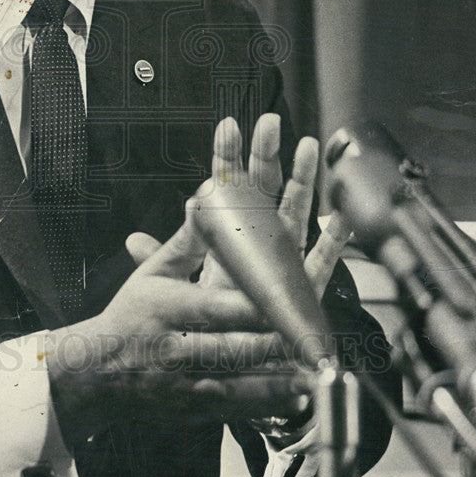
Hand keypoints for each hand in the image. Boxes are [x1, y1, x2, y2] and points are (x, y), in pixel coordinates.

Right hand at [45, 161, 309, 444]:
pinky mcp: (191, 410)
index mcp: (164, 309)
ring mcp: (182, 384)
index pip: (209, 308)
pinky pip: (231, 410)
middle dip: (266, 348)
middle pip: (225, 350)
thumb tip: (204, 201)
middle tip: (306, 342)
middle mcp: (173, 349)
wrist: (96, 372)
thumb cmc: (131, 315)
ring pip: (233, 386)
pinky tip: (295, 403)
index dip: (244, 309)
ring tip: (310, 379)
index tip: (279, 305)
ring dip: (273, 385)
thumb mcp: (152, 274)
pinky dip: (263, 408)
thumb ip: (185, 242)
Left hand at [131, 113, 352, 303]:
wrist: (235, 354)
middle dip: (266, 154)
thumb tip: (133, 240)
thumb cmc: (212, 311)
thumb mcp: (179, 284)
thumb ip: (162, 259)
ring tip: (306, 146)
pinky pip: (320, 262)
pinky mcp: (302, 287)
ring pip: (295, 212)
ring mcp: (284, 258)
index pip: (229, 186)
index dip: (228, 157)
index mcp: (232, 231)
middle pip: (265, 188)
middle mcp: (261, 237)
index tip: (228, 126)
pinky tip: (342, 218)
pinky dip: (333, 241)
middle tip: (267, 122)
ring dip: (302, 180)